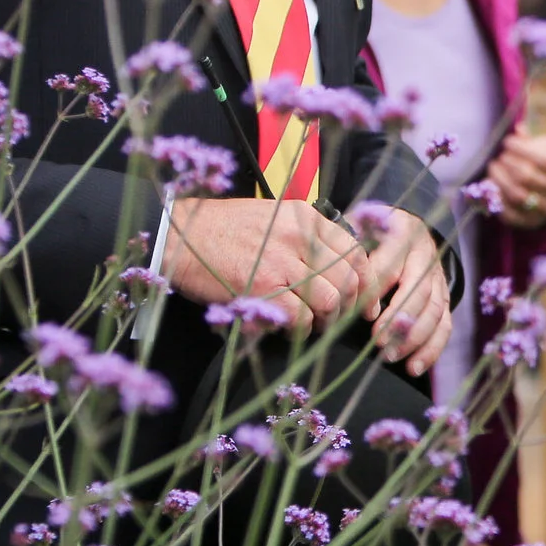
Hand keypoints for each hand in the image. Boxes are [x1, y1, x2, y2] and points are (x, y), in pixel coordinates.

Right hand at [165, 198, 365, 333]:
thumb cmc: (223, 230)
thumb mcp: (273, 217)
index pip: (355, 251)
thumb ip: (306, 236)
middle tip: (336, 319)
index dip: (366, 282)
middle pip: (349, 279)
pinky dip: (300, 328)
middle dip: (348, 307)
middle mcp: (300, 235)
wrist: (178, 236)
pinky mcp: (263, 287)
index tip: (364, 301)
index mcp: (305, 217)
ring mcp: (282, 261)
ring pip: (331, 301)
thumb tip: (338, 267)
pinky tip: (286, 326)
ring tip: (311, 325)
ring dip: (326, 321)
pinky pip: (302, 317)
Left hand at [355, 208, 451, 377]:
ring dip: (414, 338)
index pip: (392, 264)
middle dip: (400, 320)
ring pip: (434, 311)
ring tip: (391, 357)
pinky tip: (414, 367)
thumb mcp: (359, 233)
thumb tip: (355, 296)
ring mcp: (438, 279)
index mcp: (403, 233)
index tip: (364, 314)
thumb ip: (354, 257)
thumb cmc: (372, 235)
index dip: (379, 291)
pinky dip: (431, 350)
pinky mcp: (444, 299)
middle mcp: (426, 256)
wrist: (405, 228)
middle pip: (419, 290)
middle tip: (379, 342)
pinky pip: (444, 326)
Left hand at [484, 131, 545, 228]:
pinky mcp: (533, 223)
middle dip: (508, 162)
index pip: (544, 160)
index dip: (522, 149)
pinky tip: (492, 187)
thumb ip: (536, 139)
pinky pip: (511, 215)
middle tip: (500, 156)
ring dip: (499, 179)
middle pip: (526, 176)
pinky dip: (498, 200)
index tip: (508, 142)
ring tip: (493, 167)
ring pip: (517, 195)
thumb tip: (519, 130)